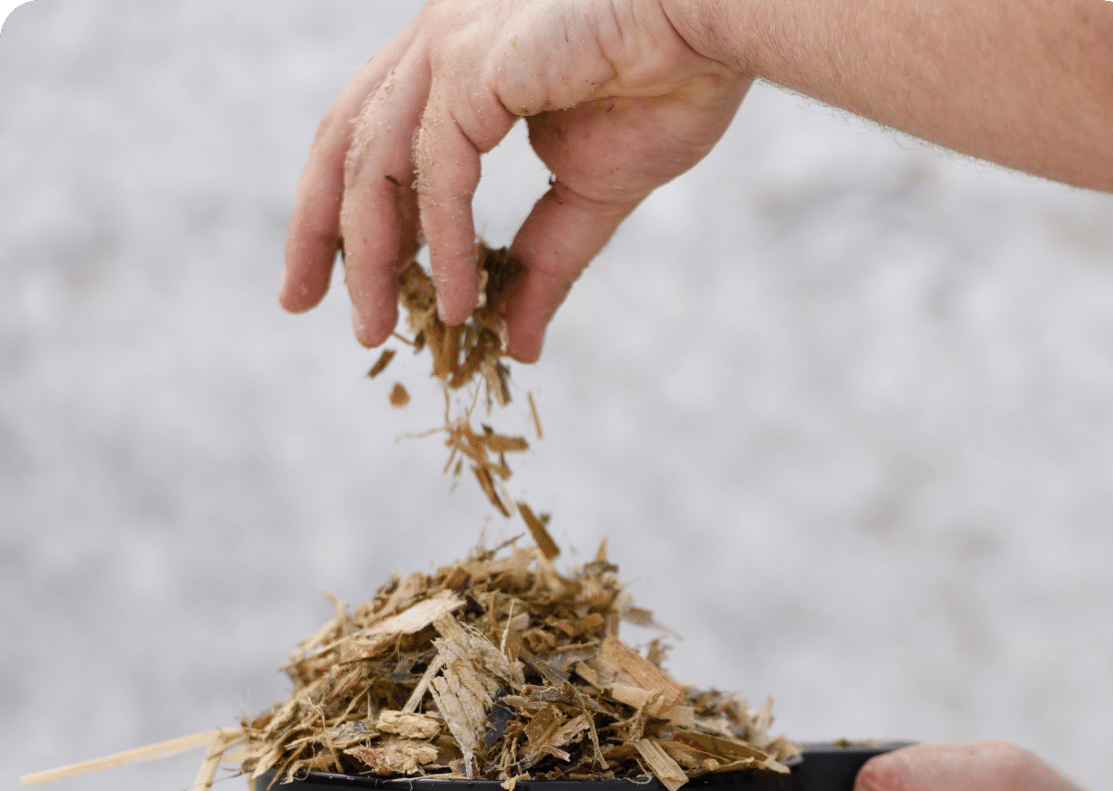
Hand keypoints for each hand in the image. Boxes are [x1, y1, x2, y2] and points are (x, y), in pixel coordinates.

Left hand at [277, 0, 750, 359]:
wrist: (720, 26)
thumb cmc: (666, 84)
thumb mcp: (587, 202)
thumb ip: (540, 270)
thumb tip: (513, 347)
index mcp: (452, 66)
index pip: (364, 141)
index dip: (332, 213)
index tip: (318, 284)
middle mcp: (435, 46)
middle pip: (342, 147)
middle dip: (316, 232)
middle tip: (303, 306)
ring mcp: (448, 47)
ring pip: (374, 167)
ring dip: (371, 258)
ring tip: (377, 331)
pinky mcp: (477, 63)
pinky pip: (438, 173)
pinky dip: (440, 244)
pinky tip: (454, 301)